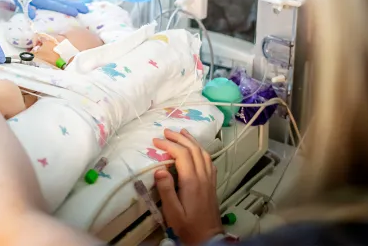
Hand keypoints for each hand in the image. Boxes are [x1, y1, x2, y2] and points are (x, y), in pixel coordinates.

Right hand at [152, 129, 223, 245]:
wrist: (208, 238)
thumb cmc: (187, 227)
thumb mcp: (173, 212)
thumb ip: (166, 190)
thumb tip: (159, 170)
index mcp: (192, 182)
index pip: (181, 155)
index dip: (168, 145)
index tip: (155, 141)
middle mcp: (203, 177)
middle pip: (193, 150)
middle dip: (179, 138)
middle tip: (165, 132)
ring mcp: (209, 180)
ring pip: (203, 153)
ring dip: (191, 141)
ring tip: (181, 132)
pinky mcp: (212, 184)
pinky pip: (208, 161)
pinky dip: (201, 150)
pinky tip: (196, 149)